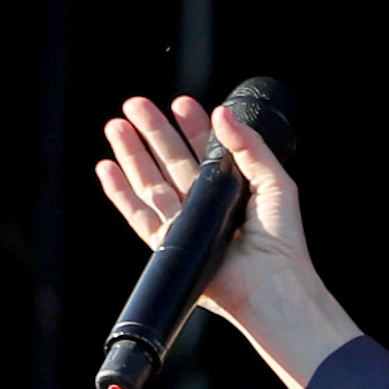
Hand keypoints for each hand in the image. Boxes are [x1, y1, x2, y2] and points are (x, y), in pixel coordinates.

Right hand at [94, 95, 357, 388]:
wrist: (270, 285)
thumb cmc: (282, 242)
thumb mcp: (275, 183)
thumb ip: (250, 147)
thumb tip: (223, 113)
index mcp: (232, 191)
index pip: (206, 152)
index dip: (192, 128)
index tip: (181, 103)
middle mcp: (206, 207)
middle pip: (172, 162)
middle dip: (154, 132)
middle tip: (136, 104)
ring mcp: (185, 225)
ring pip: (151, 182)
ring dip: (131, 154)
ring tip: (116, 125)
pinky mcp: (168, 245)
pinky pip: (138, 214)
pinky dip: (120, 191)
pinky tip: (107, 167)